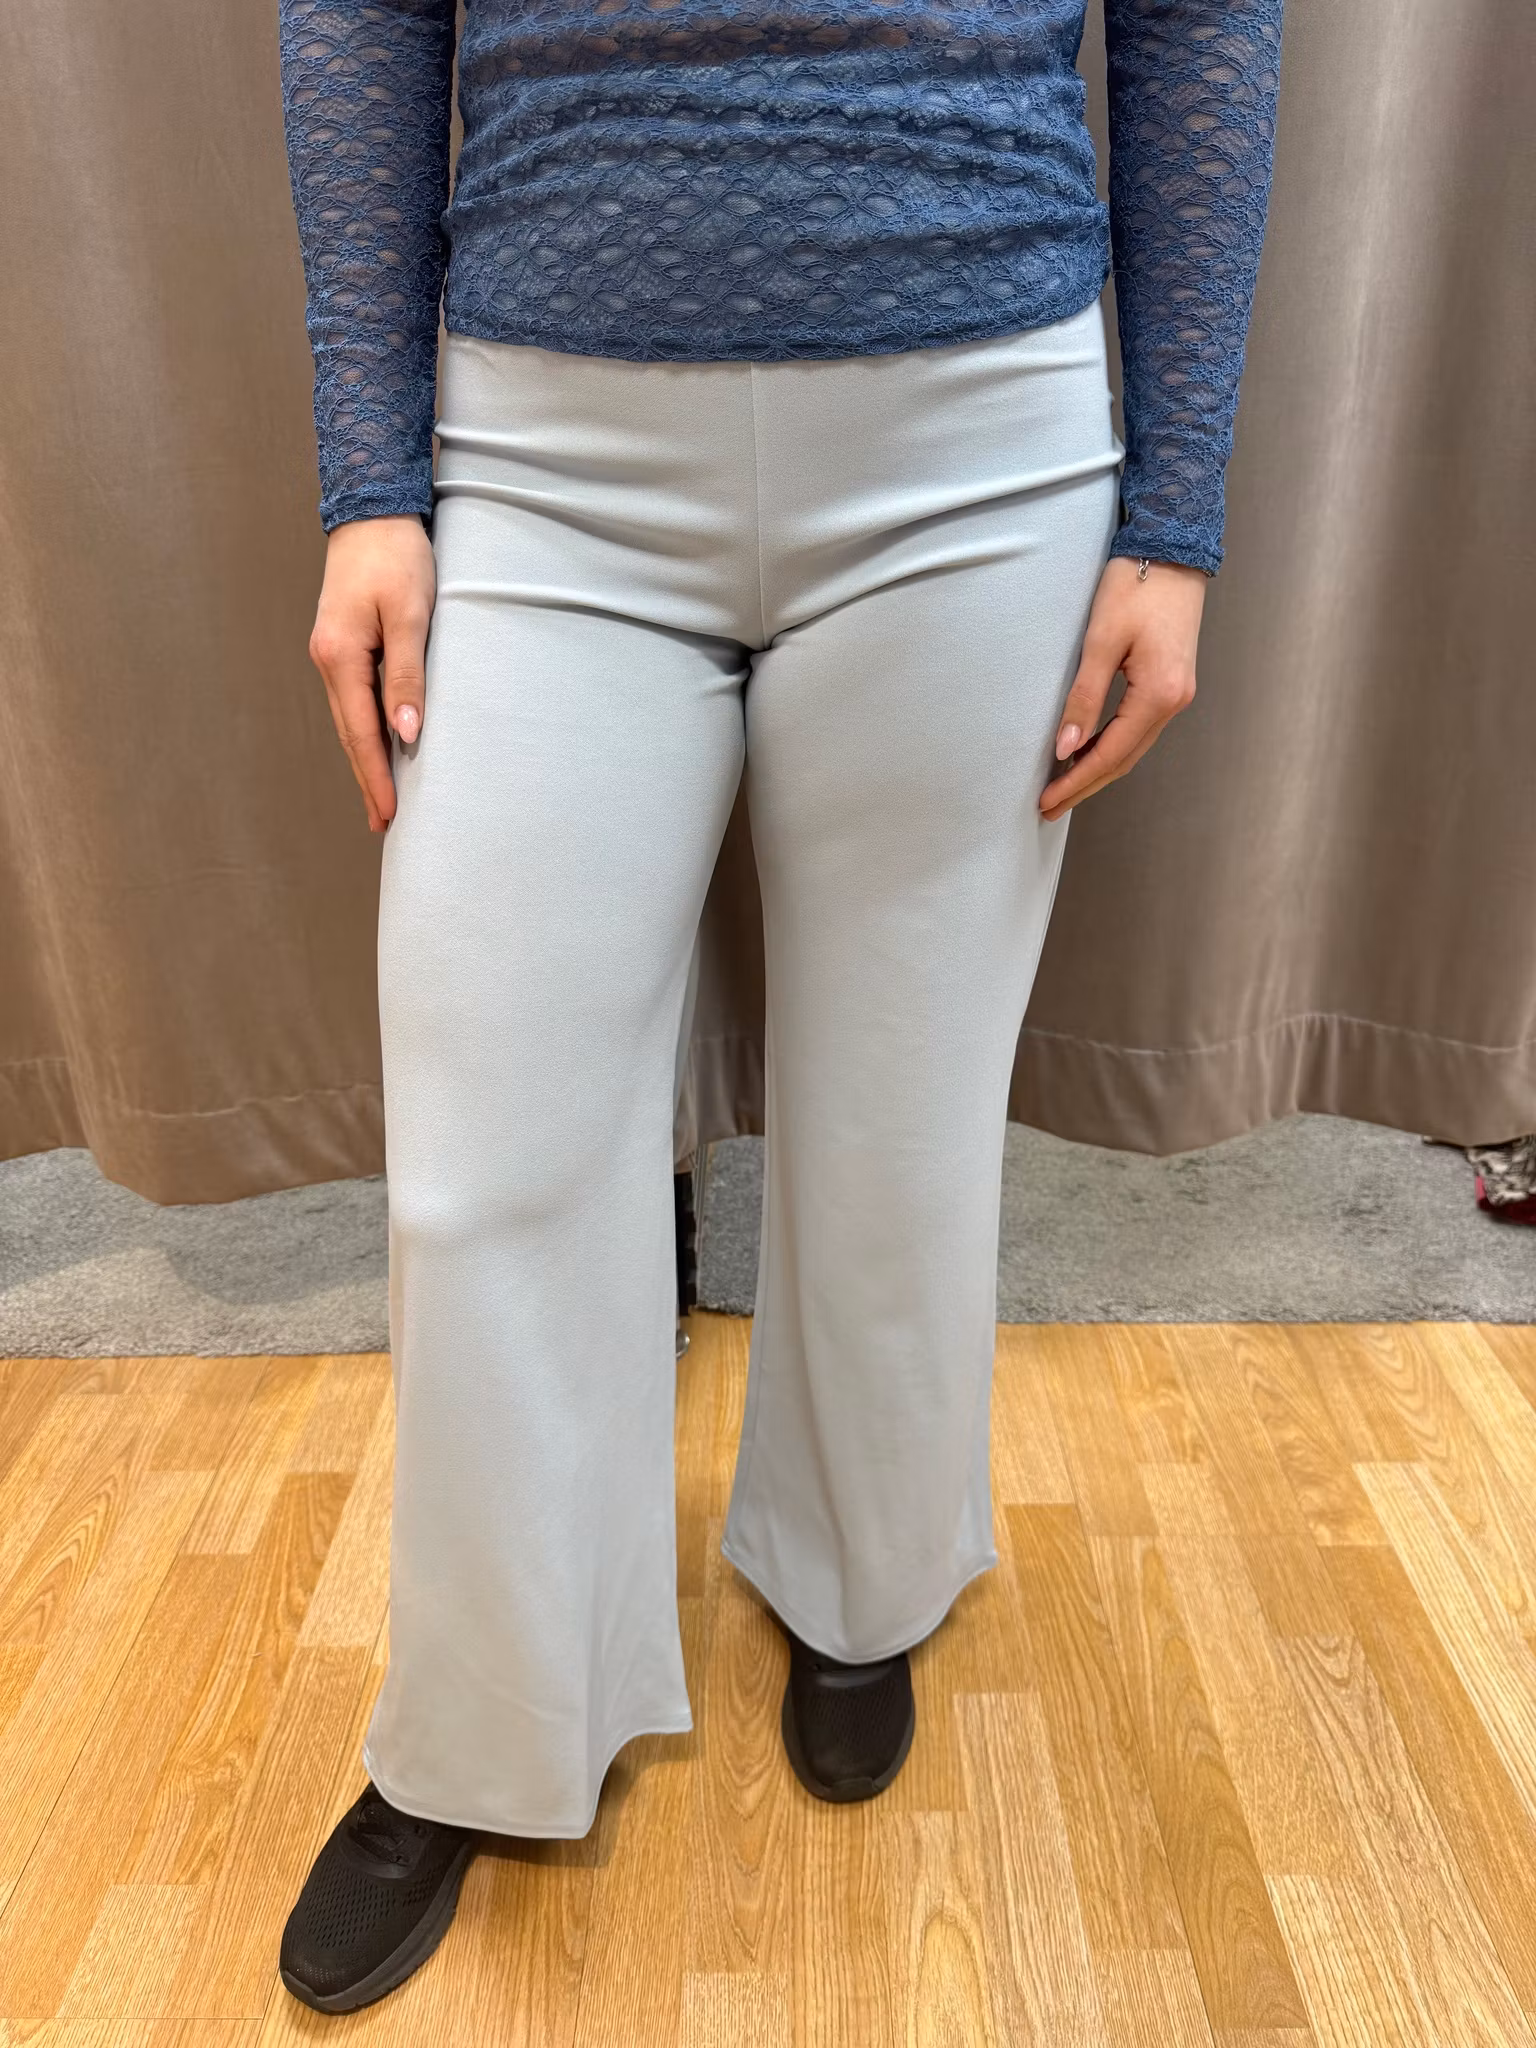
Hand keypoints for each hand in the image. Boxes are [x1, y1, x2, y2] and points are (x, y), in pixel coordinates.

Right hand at [307, 515, 435, 834]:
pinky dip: (365, 729)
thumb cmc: (397, 556)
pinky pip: (353, 699)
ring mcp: (331, 652)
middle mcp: (327, 659)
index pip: (360, 733)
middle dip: (367, 779)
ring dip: (365, 758)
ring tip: (382, 797)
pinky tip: (378, 745)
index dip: (376, 778)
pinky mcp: (343, 643)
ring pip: (348, 718)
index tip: (389, 815)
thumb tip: (405, 732)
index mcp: (340, 656)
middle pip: (348, 733)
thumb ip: (408, 674)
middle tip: (384, 824)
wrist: (373, 510)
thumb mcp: (412, 614)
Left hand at [1039, 556, 1206, 821]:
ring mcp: (1177, 694)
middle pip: (1124, 759)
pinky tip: (1088, 752)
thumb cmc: (1136, 587)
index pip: (1111, 754)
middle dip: (1085, 785)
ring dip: (1098, 769)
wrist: (1172, 551)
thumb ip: (1084, 698)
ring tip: (1063, 787)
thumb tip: (1066, 747)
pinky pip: (1138, 728)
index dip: (1077, 781)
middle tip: (1049, 806)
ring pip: (1132, 747)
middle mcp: (1174, 701)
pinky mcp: (1171, 684)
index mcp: (1160, 694)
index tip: (1047, 800)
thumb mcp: (1101, 641)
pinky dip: (1112, 746)